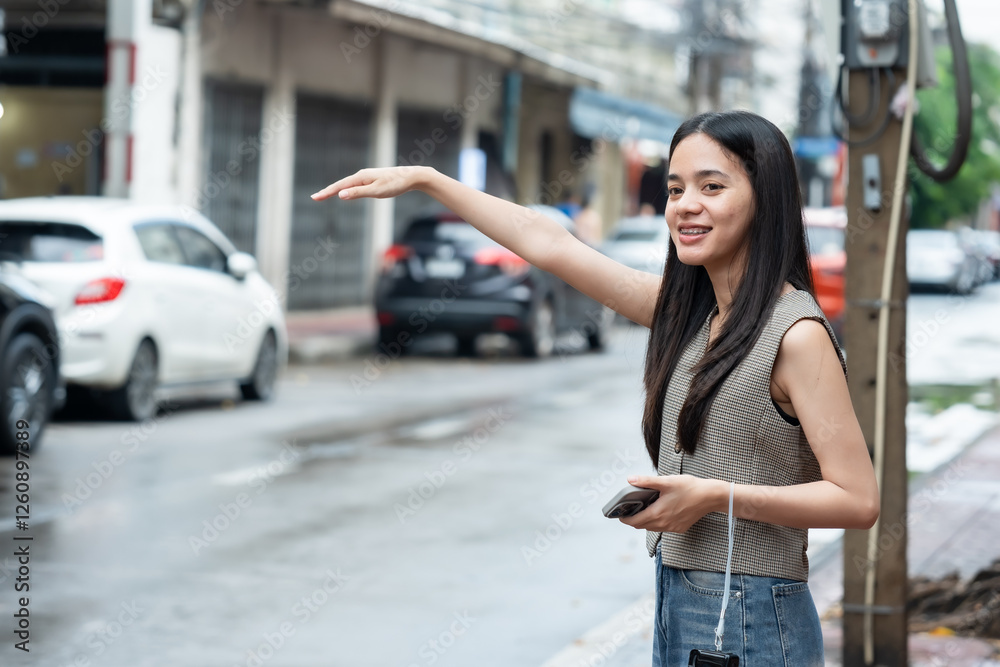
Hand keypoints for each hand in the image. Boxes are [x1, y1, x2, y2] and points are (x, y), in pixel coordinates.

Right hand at [311, 166, 431, 201]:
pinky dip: (347, 188)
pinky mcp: (373, 179)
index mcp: (361, 177)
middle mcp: (362, 175)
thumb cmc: (395, 184)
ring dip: (336, 189)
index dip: (327, 192)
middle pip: (341, 184)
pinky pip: (356, 184)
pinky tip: (346, 192)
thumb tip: (340, 194)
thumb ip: (358, 193)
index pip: (340, 186)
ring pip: (348, 184)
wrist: (412, 176)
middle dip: (328, 191)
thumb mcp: (376, 191)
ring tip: (325, 195)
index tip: (315, 198)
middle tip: (315, 198)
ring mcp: (367, 177)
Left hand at [618, 474, 723, 532]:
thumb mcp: (666, 481)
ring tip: (643, 507)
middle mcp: (664, 524)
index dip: (624, 518)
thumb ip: (646, 482)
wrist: (710, 497)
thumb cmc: (690, 488)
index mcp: (658, 514)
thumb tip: (630, 479)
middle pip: (641, 526)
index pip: (634, 521)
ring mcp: (672, 528)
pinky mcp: (680, 528)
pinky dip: (657, 521)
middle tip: (629, 508)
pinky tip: (660, 510)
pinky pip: (663, 527)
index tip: (618, 513)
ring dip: (645, 520)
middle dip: (633, 518)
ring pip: (652, 527)